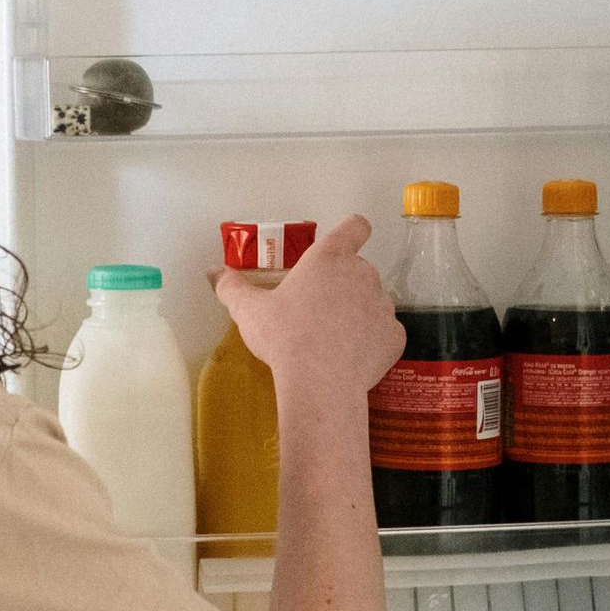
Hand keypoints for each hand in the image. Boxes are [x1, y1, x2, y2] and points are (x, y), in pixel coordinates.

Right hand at [217, 215, 402, 399]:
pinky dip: (371, 341)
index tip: (343, 242)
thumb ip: (232, 287)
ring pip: (373, 301)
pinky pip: (384, 333)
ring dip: (358, 312)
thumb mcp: (249, 311)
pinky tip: (350, 358)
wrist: (321, 383)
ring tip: (332, 338)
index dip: (351, 231)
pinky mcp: (395, 337)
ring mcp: (383, 305)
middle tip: (317, 309)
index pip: (354, 227)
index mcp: (330, 258)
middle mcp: (363, 274)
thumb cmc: (285, 337)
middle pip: (358, 269)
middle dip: (342, 284)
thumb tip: (214, 273)